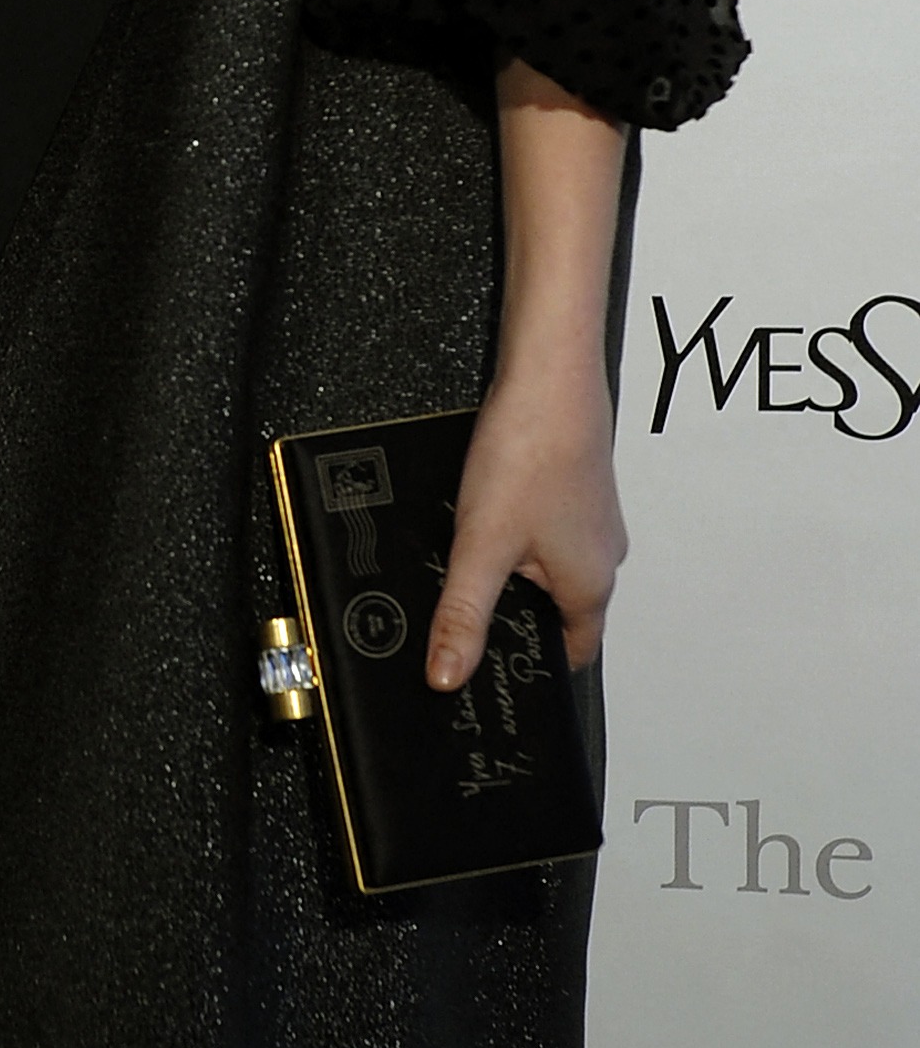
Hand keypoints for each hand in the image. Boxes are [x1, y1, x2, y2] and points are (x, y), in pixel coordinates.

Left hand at [426, 362, 626, 690]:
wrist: (550, 371)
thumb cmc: (532, 447)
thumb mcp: (481, 544)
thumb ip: (462, 615)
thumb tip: (446, 676)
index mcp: (591, 587)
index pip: (571, 657)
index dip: (533, 668)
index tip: (497, 670)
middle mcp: (602, 556)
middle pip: (558, 610)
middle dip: (514, 609)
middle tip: (468, 600)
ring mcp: (592, 518)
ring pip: (549, 563)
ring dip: (514, 562)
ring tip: (474, 543)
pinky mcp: (577, 484)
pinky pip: (546, 524)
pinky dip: (518, 525)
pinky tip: (490, 503)